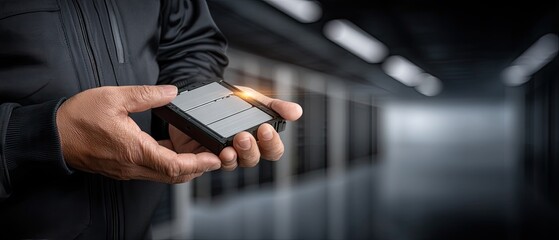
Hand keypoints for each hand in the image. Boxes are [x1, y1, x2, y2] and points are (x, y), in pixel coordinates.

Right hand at [56, 85, 221, 183]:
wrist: (52, 135)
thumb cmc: (78, 118)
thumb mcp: (115, 97)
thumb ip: (147, 95)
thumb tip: (172, 92)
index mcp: (134, 150)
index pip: (174, 166)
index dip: (198, 164)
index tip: (215, 159)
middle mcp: (132, 166)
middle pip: (173, 176)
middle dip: (198, 168)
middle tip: (215, 157)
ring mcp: (127, 170)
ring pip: (163, 176)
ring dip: (184, 168)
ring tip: (200, 154)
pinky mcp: (122, 168)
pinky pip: (151, 171)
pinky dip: (168, 165)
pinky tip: (173, 151)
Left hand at [166, 86, 302, 170]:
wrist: (208, 96)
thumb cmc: (237, 101)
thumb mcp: (257, 100)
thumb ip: (276, 106)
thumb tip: (297, 112)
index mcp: (261, 140)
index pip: (273, 150)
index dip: (272, 143)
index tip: (266, 129)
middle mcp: (246, 151)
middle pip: (253, 160)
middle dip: (250, 149)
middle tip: (243, 136)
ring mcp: (227, 154)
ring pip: (234, 164)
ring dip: (232, 157)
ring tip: (228, 148)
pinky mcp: (208, 154)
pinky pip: (212, 163)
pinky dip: (213, 159)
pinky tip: (215, 152)